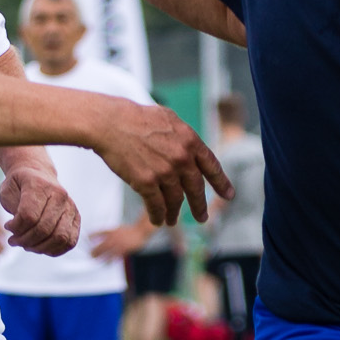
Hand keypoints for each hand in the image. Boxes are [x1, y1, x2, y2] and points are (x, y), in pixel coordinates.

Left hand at [0, 162, 79, 256]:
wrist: (38, 175)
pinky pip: (69, 242)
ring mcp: (71, 207)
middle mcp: (60, 195)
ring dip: (39, 248)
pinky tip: (40, 247)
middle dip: (25, 240)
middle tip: (14, 240)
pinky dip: (54, 250)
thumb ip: (13, 210)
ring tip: (26, 245)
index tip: (8, 226)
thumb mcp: (7, 191)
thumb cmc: (20, 186)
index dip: (16, 228)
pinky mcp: (76, 219)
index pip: (29, 216)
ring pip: (59, 238)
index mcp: (40, 185)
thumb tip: (19, 231)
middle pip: (44, 229)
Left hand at [90, 223, 151, 261]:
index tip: (87, 239)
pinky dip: (110, 260)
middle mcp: (114, 237)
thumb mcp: (117, 228)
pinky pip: (115, 256)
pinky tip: (106, 263)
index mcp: (112, 231)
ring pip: (107, 252)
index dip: (92, 236)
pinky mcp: (124, 250)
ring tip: (96, 260)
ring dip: (101, 256)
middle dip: (95, 250)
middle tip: (90, 254)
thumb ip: (109, 233)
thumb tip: (99, 237)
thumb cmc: (128, 231)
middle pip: (102, 244)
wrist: (140, 232)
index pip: (99, 233)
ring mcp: (119, 244)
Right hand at [91, 99, 232, 226]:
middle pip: (196, 189)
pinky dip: (158, 216)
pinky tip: (158, 220)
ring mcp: (164, 172)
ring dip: (174, 213)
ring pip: (175, 200)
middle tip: (202, 218)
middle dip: (199, 206)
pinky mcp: (146, 183)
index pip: (211, 166)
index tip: (228, 195)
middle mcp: (181, 158)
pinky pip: (156, 205)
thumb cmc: (137, 119)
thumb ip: (184, 137)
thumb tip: (193, 151)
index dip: (221, 183)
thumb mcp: (169, 119)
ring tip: (172, 220)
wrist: (111, 123)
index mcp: (190, 141)